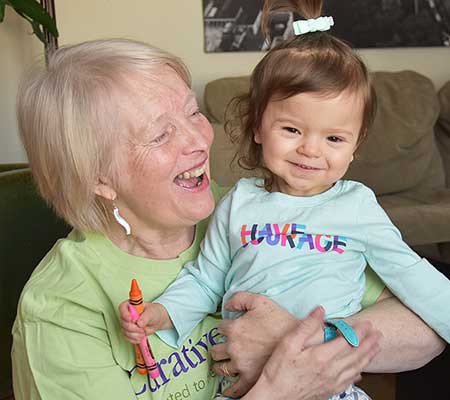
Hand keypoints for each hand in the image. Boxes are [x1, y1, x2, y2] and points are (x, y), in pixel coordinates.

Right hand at [118, 301, 171, 343]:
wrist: (158, 320)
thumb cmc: (154, 312)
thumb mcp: (152, 312)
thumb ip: (145, 317)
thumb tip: (139, 323)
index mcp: (132, 304)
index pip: (122, 307)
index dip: (124, 314)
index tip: (131, 320)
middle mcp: (128, 313)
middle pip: (123, 322)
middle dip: (132, 328)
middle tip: (141, 328)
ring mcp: (127, 323)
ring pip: (124, 331)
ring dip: (134, 334)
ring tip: (143, 332)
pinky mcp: (129, 331)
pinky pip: (127, 337)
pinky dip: (134, 339)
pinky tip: (141, 336)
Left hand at [211, 292, 322, 396]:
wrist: (300, 340)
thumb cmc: (280, 319)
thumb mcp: (260, 301)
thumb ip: (240, 298)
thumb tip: (227, 305)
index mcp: (234, 329)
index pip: (220, 328)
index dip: (225, 327)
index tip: (229, 330)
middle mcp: (234, 348)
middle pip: (216, 350)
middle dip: (218, 348)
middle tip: (221, 349)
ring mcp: (240, 365)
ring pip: (221, 368)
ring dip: (220, 366)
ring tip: (221, 365)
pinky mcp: (249, 379)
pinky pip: (234, 389)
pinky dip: (229, 389)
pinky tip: (228, 388)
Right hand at [243, 310, 381, 399]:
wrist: (275, 397)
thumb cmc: (279, 370)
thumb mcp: (288, 343)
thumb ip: (306, 326)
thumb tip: (320, 310)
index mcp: (321, 357)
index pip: (347, 342)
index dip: (358, 332)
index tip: (367, 323)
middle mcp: (331, 371)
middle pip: (356, 355)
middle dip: (369, 343)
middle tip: (379, 333)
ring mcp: (331, 382)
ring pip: (356, 368)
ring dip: (368, 357)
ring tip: (377, 348)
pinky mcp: (329, 391)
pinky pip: (349, 381)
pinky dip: (358, 373)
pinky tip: (360, 371)